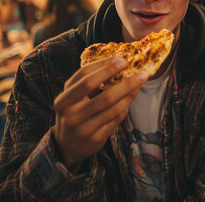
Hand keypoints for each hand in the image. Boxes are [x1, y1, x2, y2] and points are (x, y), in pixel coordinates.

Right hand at [54, 56, 147, 171]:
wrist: (67, 145)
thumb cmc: (74, 112)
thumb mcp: (73, 97)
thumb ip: (89, 82)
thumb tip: (117, 62)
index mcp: (63, 100)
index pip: (85, 77)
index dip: (105, 67)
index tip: (122, 59)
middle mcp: (71, 115)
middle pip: (105, 96)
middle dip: (126, 82)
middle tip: (141, 72)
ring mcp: (83, 129)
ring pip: (115, 108)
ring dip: (131, 93)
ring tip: (140, 82)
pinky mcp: (95, 139)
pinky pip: (117, 119)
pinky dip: (125, 106)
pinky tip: (129, 98)